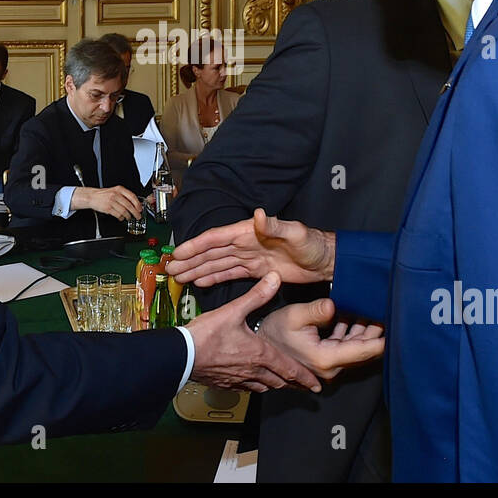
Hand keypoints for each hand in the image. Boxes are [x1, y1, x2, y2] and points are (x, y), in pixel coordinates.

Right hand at [72, 185, 142, 219]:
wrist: (92, 196)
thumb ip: (124, 195)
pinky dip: (121, 218)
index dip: (137, 204)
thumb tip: (134, 203)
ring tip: (128, 217)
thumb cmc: (103, 194)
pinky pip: (118, 214)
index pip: (132, 196)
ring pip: (124, 211)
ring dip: (128, 216)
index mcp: (119, 189)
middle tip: (138, 216)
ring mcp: (112, 201)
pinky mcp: (108, 208)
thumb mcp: (114, 191)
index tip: (140, 209)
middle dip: (135, 212)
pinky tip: (121, 218)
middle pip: (129, 205)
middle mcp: (116, 194)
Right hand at [170, 208, 334, 287]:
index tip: (178, 252)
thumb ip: (274, 226)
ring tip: (178, 277)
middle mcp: (246, 244)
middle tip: (170, 269)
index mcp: (250, 232)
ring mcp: (250, 257)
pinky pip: (230, 274)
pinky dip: (214, 278)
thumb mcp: (295, 233)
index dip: (196, 245)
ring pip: (217, 264)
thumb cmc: (313, 244)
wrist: (327, 262)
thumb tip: (257, 214)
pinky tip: (201, 282)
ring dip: (198, 270)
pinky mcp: (257, 271)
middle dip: (190, 260)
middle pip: (211, 252)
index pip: (217, 238)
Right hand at [186, 273, 320, 392]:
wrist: (182, 354)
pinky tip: (253, 383)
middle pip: (279, 382)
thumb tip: (274, 279)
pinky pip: (246, 389)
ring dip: (276, 386)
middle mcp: (252, 370)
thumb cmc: (206, 334)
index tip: (317, 384)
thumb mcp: (234, 310)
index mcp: (260, 354)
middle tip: (306, 387)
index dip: (304, 377)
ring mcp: (238, 379)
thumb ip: (257, 295)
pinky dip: (255, 387)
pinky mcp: (225, 383)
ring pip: (264, 387)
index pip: (289, 369)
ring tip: (283, 385)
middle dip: (294, 384)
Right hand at [257, 299, 384, 379]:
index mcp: (326, 358)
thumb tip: (334, 304)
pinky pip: (346, 347)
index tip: (399, 324)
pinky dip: (352, 332)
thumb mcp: (294, 316)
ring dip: (364, 329)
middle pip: (364, 350)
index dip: (384, 338)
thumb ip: (317, 310)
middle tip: (387, 308)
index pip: (365, 350)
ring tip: (372, 307)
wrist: (259, 347)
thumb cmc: (272, 332)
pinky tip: (354, 315)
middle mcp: (331, 367)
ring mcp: (329, 366)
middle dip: (377, 330)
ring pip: (356, 348)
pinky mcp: (326, 362)